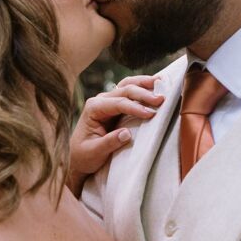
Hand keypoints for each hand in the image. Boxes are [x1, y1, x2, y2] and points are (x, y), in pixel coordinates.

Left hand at [68, 76, 163, 193]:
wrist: (78, 157)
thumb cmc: (84, 156)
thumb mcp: (94, 153)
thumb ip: (109, 143)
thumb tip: (127, 134)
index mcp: (93, 108)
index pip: (118, 103)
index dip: (135, 107)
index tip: (151, 114)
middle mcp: (100, 100)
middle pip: (125, 90)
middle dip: (144, 94)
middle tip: (162, 100)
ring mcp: (108, 100)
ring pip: (127, 85)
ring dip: (144, 84)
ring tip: (161, 83)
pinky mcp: (115, 105)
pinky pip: (129, 91)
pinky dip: (142, 86)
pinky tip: (154, 84)